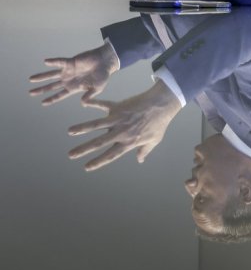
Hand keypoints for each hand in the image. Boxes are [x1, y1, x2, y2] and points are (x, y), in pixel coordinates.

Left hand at [29, 42, 119, 105]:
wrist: (105, 62)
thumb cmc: (103, 75)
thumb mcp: (97, 88)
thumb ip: (89, 95)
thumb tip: (83, 104)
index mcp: (74, 87)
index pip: (60, 95)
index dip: (52, 99)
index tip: (43, 103)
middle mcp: (69, 79)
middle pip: (52, 86)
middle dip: (41, 90)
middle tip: (31, 93)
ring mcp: (68, 71)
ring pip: (51, 75)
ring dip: (41, 77)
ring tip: (30, 79)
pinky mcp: (70, 62)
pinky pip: (59, 62)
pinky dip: (52, 62)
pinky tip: (46, 62)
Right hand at [67, 80, 181, 170]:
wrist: (161, 104)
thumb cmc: (159, 123)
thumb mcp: (154, 140)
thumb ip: (144, 150)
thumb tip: (140, 160)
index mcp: (129, 142)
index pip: (110, 155)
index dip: (98, 162)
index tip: (86, 167)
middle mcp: (120, 132)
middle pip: (99, 142)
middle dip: (83, 149)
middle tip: (70, 154)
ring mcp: (118, 119)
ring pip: (96, 124)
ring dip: (82, 128)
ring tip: (70, 131)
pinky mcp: (118, 107)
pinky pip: (103, 104)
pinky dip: (94, 102)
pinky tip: (84, 102)